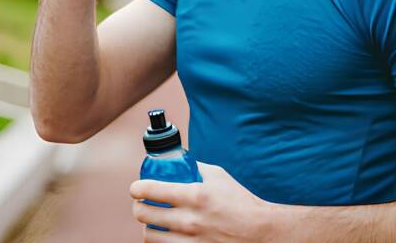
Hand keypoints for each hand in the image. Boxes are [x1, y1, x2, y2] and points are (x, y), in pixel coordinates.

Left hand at [130, 162, 272, 241]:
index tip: (135, 188)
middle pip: (144, 214)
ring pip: (149, 236)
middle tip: (140, 204)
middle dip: (138, 207)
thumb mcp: (218, 176)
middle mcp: (190, 219)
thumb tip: (177, 160)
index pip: (152, 190)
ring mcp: (191, 241)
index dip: (137, 188)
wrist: (259, 232)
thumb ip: (195, 167)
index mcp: (195, 195)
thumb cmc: (239, 201)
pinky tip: (163, 237)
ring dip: (146, 228)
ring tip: (150, 222)